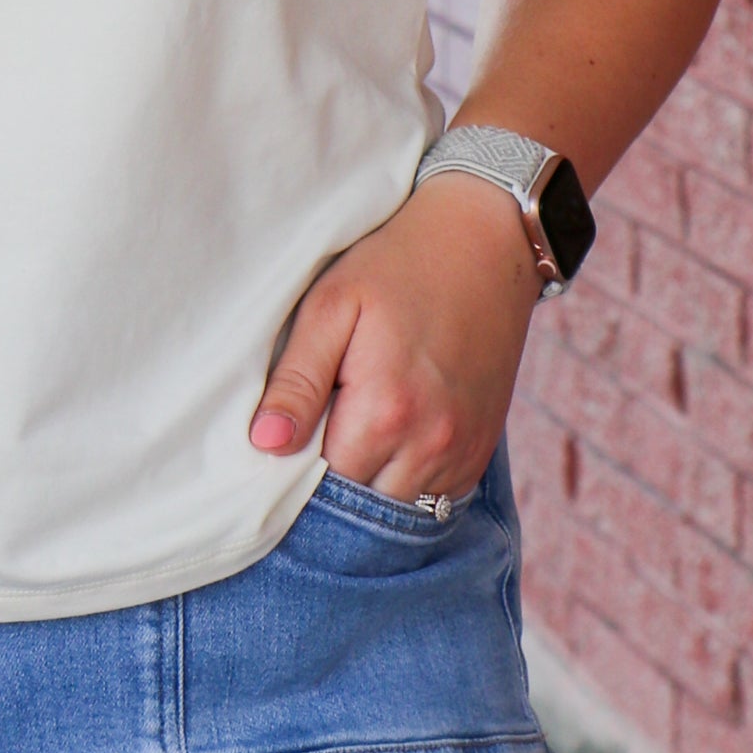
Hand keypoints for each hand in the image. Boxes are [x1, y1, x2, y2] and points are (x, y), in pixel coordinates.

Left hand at [250, 175, 541, 501]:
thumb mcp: (332, 307)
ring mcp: (463, 452)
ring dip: (370, 486)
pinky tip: (389, 440)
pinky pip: (435, 497)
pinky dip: (406, 482)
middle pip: (361, 506)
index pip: (320, 485)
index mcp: (386, 411)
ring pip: (400, 509)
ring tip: (351, 432)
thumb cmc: (398, 267)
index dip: (292, 471)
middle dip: (330, 485)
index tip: (281, 444)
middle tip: (313, 435)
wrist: (486, 244)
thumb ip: (298, 381)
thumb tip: (266, 445)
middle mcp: (432, 444)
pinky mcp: (482, 451)